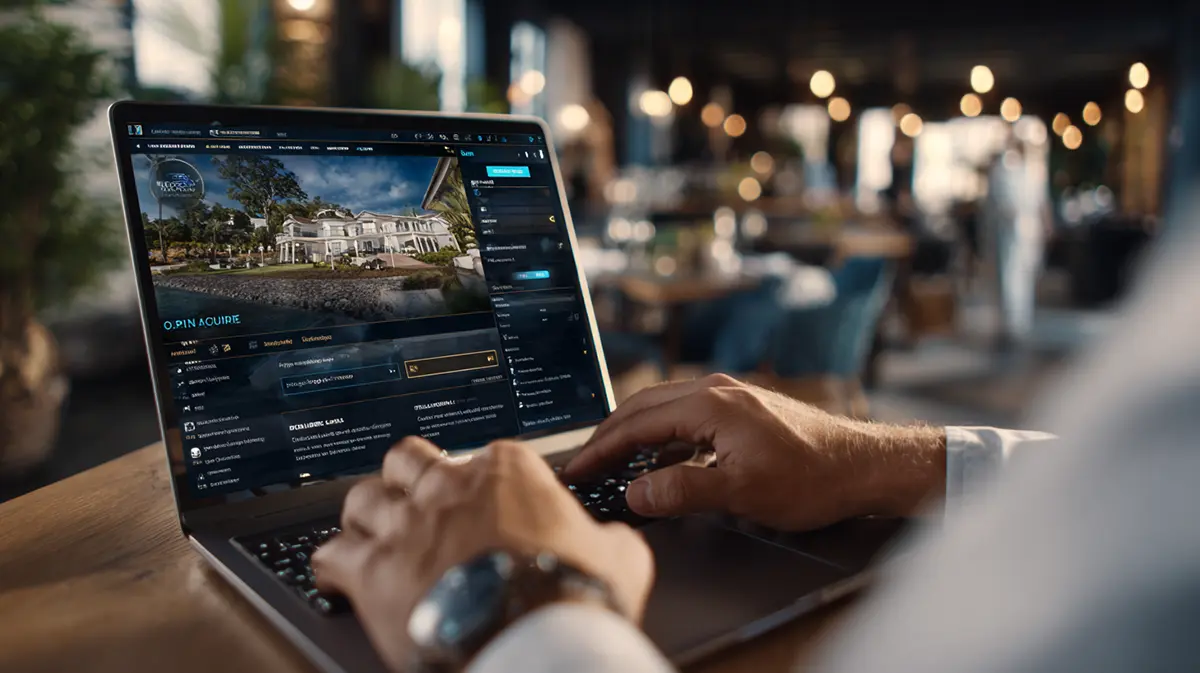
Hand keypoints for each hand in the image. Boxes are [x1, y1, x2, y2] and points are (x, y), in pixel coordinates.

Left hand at [312, 436, 653, 671]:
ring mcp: (406, 525)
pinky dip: (332, 565)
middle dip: (408, 478)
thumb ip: (609, 537)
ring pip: (362, 497)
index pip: (485, 454)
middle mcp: (449, 486)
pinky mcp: (372, 570)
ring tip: (371, 535)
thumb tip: (614, 542)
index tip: (483, 501)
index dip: (482, 481)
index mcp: (507, 471)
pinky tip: (337, 574)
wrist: (534, 642)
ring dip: (367, 516)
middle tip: (414, 501)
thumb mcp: (619, 556)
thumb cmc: (576, 596)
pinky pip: (330, 554)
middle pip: (408, 459)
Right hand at [565, 374, 945, 530]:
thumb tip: (636, 490)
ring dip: (635, 433)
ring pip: (665, 410)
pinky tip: (660, 460)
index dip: (601, 448)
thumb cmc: (811, 477)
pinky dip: (662, 436)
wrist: (863, 466)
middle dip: (609, 434)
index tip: (576, 468)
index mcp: (710, 404)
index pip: (637, 424)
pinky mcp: (742, 410)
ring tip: (612, 461)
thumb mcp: (740, 492)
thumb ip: (682, 490)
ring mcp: (730, 397)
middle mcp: (716, 391)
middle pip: (644, 407)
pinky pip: (687, 417)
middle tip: (583, 462)